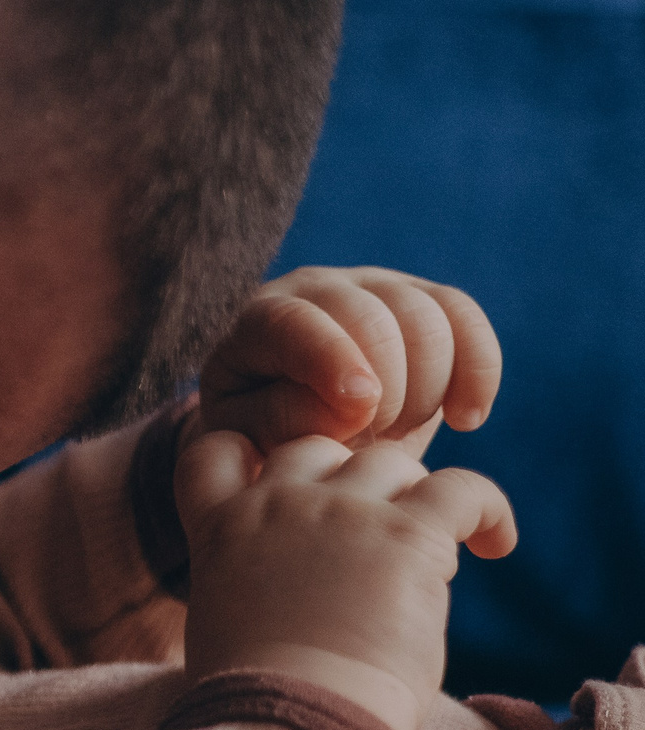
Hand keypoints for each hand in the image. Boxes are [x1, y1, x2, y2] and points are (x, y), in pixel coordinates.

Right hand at [177, 433, 515, 729]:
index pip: (217, 451)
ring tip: (435, 545)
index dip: (252, 457)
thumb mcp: (220, 628)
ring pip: (392, 462)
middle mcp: (278, 503)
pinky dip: (488, 509)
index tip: (285, 489)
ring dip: (413, 494)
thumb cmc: (256, 701)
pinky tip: (496, 543)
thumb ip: (244, 587)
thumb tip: (282, 604)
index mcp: (221, 529)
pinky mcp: (408, 533)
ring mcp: (342, 511)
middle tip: (374, 531)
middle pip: (318, 448)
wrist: (292, 720)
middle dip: (345, 478)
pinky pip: (463, 490)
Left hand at [198, 268, 501, 457]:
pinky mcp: (424, 299)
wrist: (306, 430)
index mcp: (259, 321)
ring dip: (426, 389)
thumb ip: (284, 419)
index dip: (333, 360)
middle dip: (387, 391)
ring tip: (396, 435)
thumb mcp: (251, 440)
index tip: (361, 411)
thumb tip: (352, 402)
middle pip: (373, 316)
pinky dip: (478, 371)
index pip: (296, 322)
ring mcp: (373, 286)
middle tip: (373, 443)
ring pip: (426, 315)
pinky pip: (465, 316)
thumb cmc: (263, 437)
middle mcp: (316, 288)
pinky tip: (464, 420)